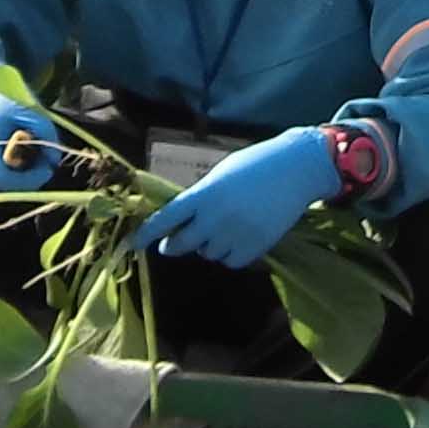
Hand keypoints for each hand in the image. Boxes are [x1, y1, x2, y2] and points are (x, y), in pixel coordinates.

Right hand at [0, 82, 60, 189]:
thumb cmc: (3, 99)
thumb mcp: (29, 111)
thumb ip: (46, 134)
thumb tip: (55, 159)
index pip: (6, 179)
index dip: (30, 179)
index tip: (48, 168)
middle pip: (8, 185)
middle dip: (30, 176)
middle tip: (45, 159)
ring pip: (6, 182)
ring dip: (24, 173)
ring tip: (34, 152)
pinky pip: (3, 174)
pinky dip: (17, 168)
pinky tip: (24, 152)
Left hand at [135, 126, 339, 269]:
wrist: (296, 168)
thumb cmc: (255, 165)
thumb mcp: (221, 174)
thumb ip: (200, 196)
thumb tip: (180, 219)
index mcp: (204, 193)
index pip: (166, 217)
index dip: (147, 233)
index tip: (133, 244)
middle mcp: (216, 216)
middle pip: (182, 243)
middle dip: (174, 245)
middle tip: (173, 243)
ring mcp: (236, 233)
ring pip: (209, 254)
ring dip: (209, 246)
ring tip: (225, 227)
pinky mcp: (256, 246)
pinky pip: (232, 262)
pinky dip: (232, 255)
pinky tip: (240, 237)